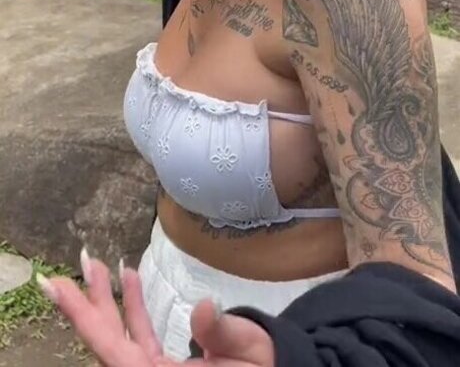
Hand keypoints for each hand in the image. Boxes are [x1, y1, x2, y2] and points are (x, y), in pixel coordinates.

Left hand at [36, 253, 274, 366]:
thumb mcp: (249, 354)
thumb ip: (222, 335)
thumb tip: (202, 308)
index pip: (111, 349)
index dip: (82, 317)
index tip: (55, 287)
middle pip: (108, 341)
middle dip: (90, 302)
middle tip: (79, 262)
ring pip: (121, 337)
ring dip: (109, 301)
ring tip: (98, 264)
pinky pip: (140, 336)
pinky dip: (133, 307)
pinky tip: (129, 277)